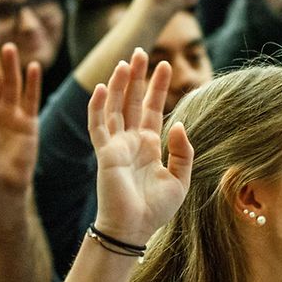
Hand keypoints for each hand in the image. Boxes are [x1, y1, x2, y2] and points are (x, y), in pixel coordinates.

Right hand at [88, 50, 192, 245]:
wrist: (134, 229)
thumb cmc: (156, 209)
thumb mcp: (180, 179)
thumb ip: (183, 151)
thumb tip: (180, 123)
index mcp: (148, 144)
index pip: (152, 108)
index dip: (157, 86)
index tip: (165, 64)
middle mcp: (130, 141)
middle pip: (132, 101)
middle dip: (136, 76)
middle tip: (141, 51)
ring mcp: (116, 145)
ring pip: (114, 107)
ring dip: (118, 85)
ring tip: (126, 62)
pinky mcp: (105, 154)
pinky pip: (98, 126)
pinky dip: (98, 107)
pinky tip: (102, 88)